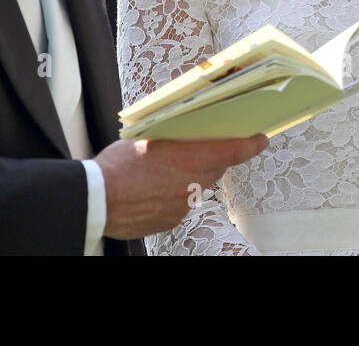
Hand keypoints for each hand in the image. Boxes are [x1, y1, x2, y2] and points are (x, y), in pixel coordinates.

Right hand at [95, 135, 267, 239]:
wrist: (97, 201)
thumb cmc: (117, 166)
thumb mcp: (146, 139)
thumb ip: (171, 139)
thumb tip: (181, 138)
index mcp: (189, 158)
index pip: (232, 151)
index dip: (251, 144)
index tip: (261, 139)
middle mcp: (192, 184)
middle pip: (216, 167)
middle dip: (214, 156)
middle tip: (206, 146)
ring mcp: (182, 205)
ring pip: (198, 185)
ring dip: (191, 175)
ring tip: (168, 168)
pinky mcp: (171, 220)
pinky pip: (182, 202)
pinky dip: (175, 193)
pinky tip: (156, 188)